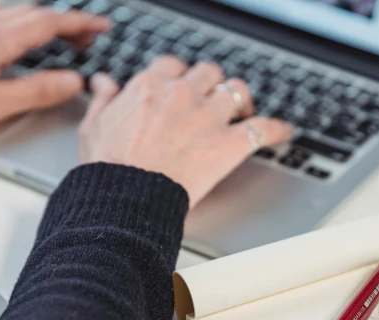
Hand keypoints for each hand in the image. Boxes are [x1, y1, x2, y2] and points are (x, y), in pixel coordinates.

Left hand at [0, 5, 109, 138]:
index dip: (81, 22)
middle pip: (36, 13)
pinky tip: (19, 37)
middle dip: (67, 22)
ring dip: (45, 22)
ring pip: (16, 13)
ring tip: (61, 38)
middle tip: (88, 38)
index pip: (50, 22)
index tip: (102, 25)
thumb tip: (74, 81)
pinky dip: (22, 23)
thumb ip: (38, 91)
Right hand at [78, 56, 293, 207]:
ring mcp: (209, 117)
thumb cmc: (109, 166)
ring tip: (245, 111)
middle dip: (213, 84)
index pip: (173, 66)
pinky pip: (263, 129)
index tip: (183, 86)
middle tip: (214, 99)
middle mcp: (184, 94)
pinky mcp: (229, 143)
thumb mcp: (94, 126)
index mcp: (151, 86)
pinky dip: (277, 130)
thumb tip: (104, 84)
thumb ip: (104, 100)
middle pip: (210, 72)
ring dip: (242, 100)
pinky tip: (283, 132)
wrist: (128, 195)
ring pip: (238, 91)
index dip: (180, 76)